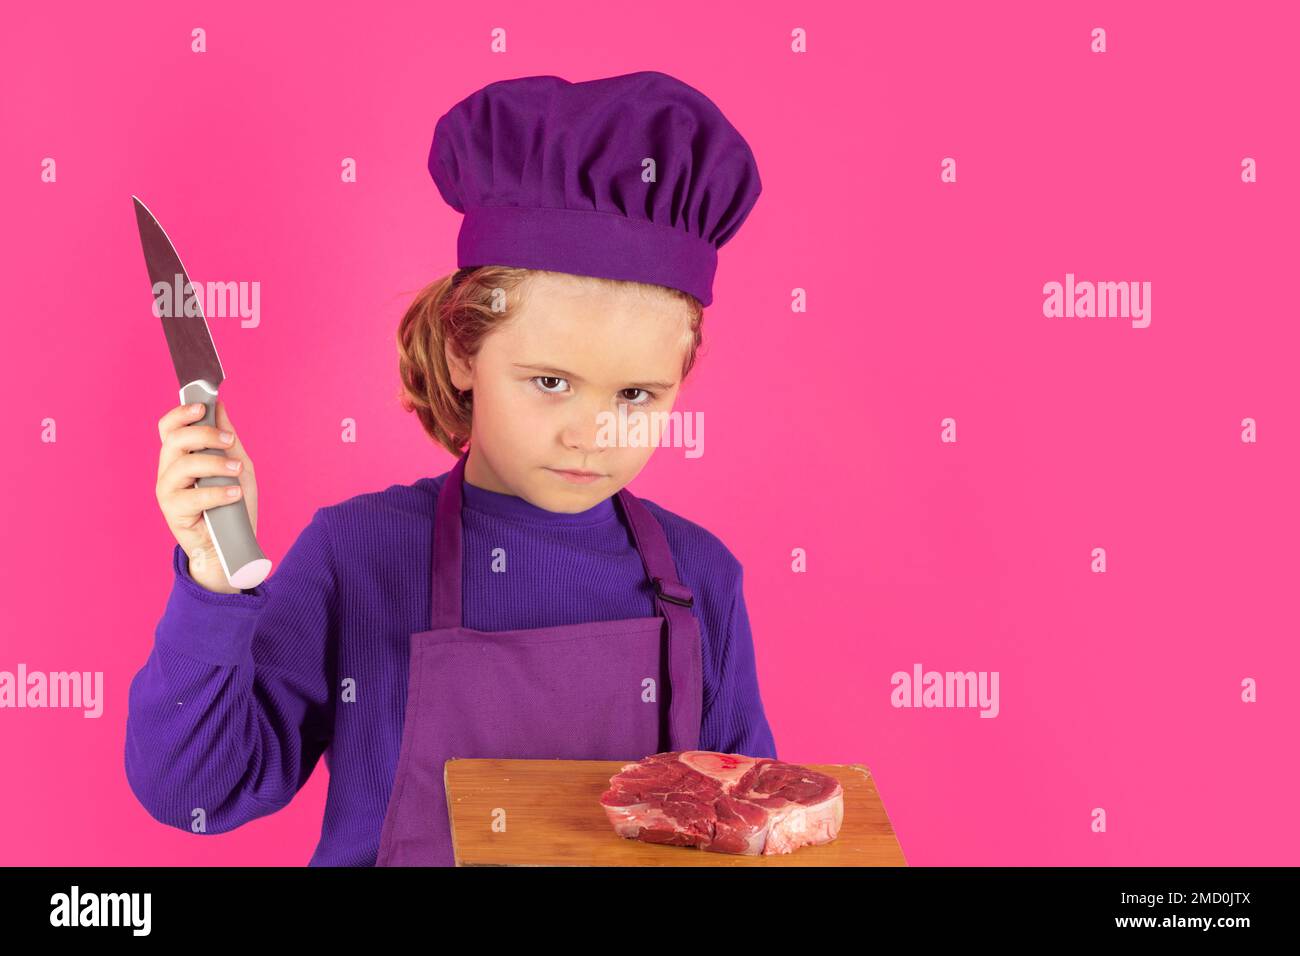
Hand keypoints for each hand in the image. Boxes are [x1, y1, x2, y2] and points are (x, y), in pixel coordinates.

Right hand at [155, 399, 258, 593]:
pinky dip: (216, 493)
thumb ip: (228, 439)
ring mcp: (167, 490)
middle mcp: (169, 469)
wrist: (232, 544)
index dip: (181, 414)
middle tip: (229, 441)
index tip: (202, 407)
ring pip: (183, 466)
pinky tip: (234, 494)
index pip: (170, 427)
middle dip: (204, 434)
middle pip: (175, 440)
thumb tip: (220, 406)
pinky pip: (191, 496)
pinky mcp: (172, 511)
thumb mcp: (239, 466)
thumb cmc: (233, 504)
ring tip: (236, 472)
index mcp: (181, 455)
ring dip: (214, 464)